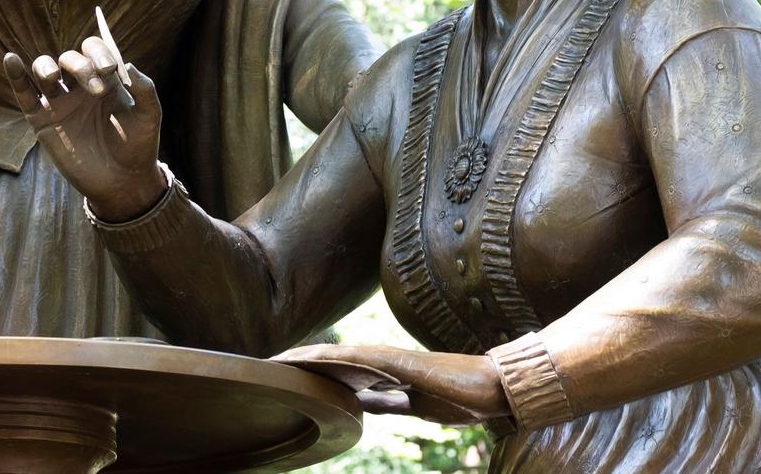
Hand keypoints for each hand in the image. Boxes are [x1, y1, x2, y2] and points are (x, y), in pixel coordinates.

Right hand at [2, 36, 167, 221]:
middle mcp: (79, 87)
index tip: (109, 69)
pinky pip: (25, 94)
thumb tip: (129, 65)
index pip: (93, 51)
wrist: (122, 182)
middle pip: (69, 59)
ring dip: (45, 66)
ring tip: (52, 78)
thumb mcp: (149, 117)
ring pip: (44, 69)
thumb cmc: (138, 147)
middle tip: (97, 91)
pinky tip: (11, 60)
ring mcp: (60, 102)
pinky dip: (16, 76)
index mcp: (104, 80)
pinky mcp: (42, 120)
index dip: (98, 52)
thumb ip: (145, 90)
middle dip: (80, 67)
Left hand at [275, 343, 507, 424]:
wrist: (493, 389)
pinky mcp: (402, 362)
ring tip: (280, 360)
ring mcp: (391, 359)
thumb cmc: (459, 396)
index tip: (282, 375)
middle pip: (332, 359)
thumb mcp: (413, 405)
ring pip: (341, 355)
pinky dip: (337, 357)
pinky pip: (362, 359)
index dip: (310, 372)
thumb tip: (362, 405)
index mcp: (384, 373)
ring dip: (310, 357)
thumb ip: (388, 402)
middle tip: (267, 365)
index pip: (338, 370)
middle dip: (301, 362)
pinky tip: (316, 358)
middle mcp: (383, 361)